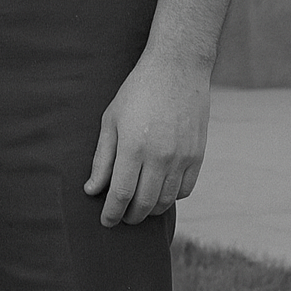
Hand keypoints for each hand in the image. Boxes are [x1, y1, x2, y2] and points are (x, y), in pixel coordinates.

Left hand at [83, 53, 209, 226]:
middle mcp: (159, 156)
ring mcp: (181, 157)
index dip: (111, 213)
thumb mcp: (112, 119)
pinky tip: (160, 191)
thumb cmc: (138, 90)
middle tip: (121, 217)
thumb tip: (92, 190)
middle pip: (143, 204)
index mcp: (133, 146)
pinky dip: (171, 198)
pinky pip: (184, 190)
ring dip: (150, 211)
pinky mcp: (197, 155)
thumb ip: (102, 158)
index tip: (106, 221)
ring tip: (139, 207)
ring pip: (165, 201)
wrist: (177, 68)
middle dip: (129, 217)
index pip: (120, 194)